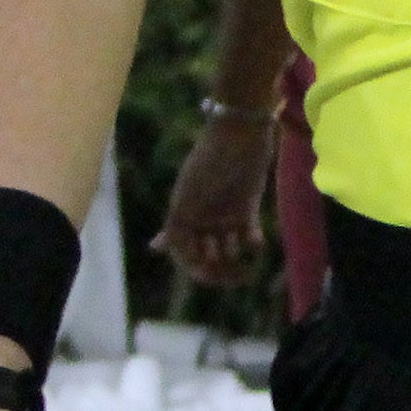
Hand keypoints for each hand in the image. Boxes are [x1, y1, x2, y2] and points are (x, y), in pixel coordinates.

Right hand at [162, 103, 278, 297]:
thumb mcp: (189, 195)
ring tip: (238, 246)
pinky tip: (255, 240)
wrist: (240, 135)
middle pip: (207, 257)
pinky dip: (253, 243)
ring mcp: (224, 215)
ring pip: (228, 251)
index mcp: (182, 217)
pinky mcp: (247, 209)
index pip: (184, 255)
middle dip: (218, 269)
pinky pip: (249, 236)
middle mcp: (202, 220)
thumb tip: (156, 248)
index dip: (194, 268)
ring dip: (234, 257)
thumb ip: (175, 223)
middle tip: (234, 276)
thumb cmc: (209, 162)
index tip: (207, 273)